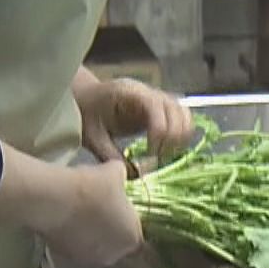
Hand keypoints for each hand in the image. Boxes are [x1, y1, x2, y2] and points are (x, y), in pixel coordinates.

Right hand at [44, 160, 142, 266]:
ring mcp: (89, 260)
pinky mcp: (67, 257)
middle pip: (116, 243)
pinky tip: (66, 220)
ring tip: (81, 213)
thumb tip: (119, 173)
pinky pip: (75, 247)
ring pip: (95, 247)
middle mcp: (114, 255)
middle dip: (110, 229)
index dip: (127, 219)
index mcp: (133, 238)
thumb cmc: (93, 187)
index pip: (135, 233)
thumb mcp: (115, 172)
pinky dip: (73, 237)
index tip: (118, 206)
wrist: (56, 200)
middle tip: (100, 209)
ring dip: (91, 235)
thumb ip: (122, 176)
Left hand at [73, 72, 193, 163]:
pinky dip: (182, 136)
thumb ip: (112, 156)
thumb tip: (137, 176)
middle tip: (157, 160)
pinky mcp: (162, 108)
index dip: (159, 133)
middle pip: (177, 111)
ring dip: (180, 138)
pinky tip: (166, 151)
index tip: (150, 155)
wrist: (84, 99)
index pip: (156, 108)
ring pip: (185, 114)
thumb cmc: (85, 115)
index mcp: (129, 93)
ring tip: (163, 156)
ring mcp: (158, 98)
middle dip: (172, 139)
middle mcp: (148, 91)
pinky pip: (183, 118)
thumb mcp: (93, 138)